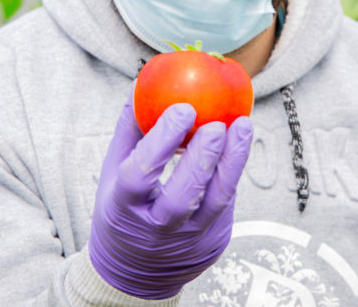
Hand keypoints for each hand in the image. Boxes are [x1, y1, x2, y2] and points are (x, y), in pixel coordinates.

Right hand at [88, 99, 253, 299]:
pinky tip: (239, 146)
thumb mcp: (115, 172)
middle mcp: (157, 229)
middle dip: (203, 158)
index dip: (161, 142)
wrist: (134, 273)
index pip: (140, 175)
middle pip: (183, 196)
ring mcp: (188, 241)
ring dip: (232, 162)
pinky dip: (232, 174)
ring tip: (243, 126)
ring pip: (216, 202)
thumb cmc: (123, 208)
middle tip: (217, 123)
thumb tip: (141, 85)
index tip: (182, 109)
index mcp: (124, 208)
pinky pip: (227, 204)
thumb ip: (130, 130)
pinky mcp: (213, 243)